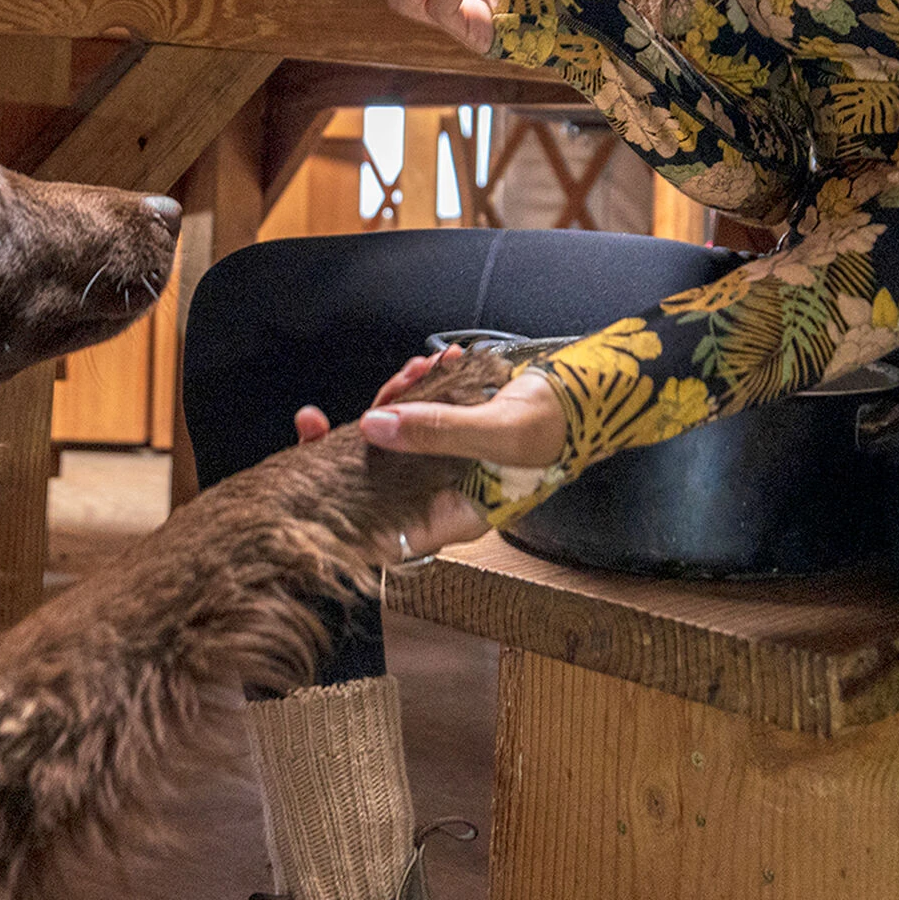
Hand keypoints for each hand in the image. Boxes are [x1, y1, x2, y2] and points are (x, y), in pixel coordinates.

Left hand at [292, 352, 566, 556]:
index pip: (386, 536)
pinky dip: (413, 389)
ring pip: (390, 443)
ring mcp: (442, 463)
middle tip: (311, 420)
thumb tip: (372, 426)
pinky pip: (413, 417)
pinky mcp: (446, 432)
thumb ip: (437, 431)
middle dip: (341, 450)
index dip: (342, 520)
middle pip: (374, 486)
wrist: (592, 394)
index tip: (305, 489)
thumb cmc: (557, 426)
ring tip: (414, 369)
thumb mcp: (499, 430)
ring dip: (389, 404)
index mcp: (456, 516)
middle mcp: (442, 495)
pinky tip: (429, 363)